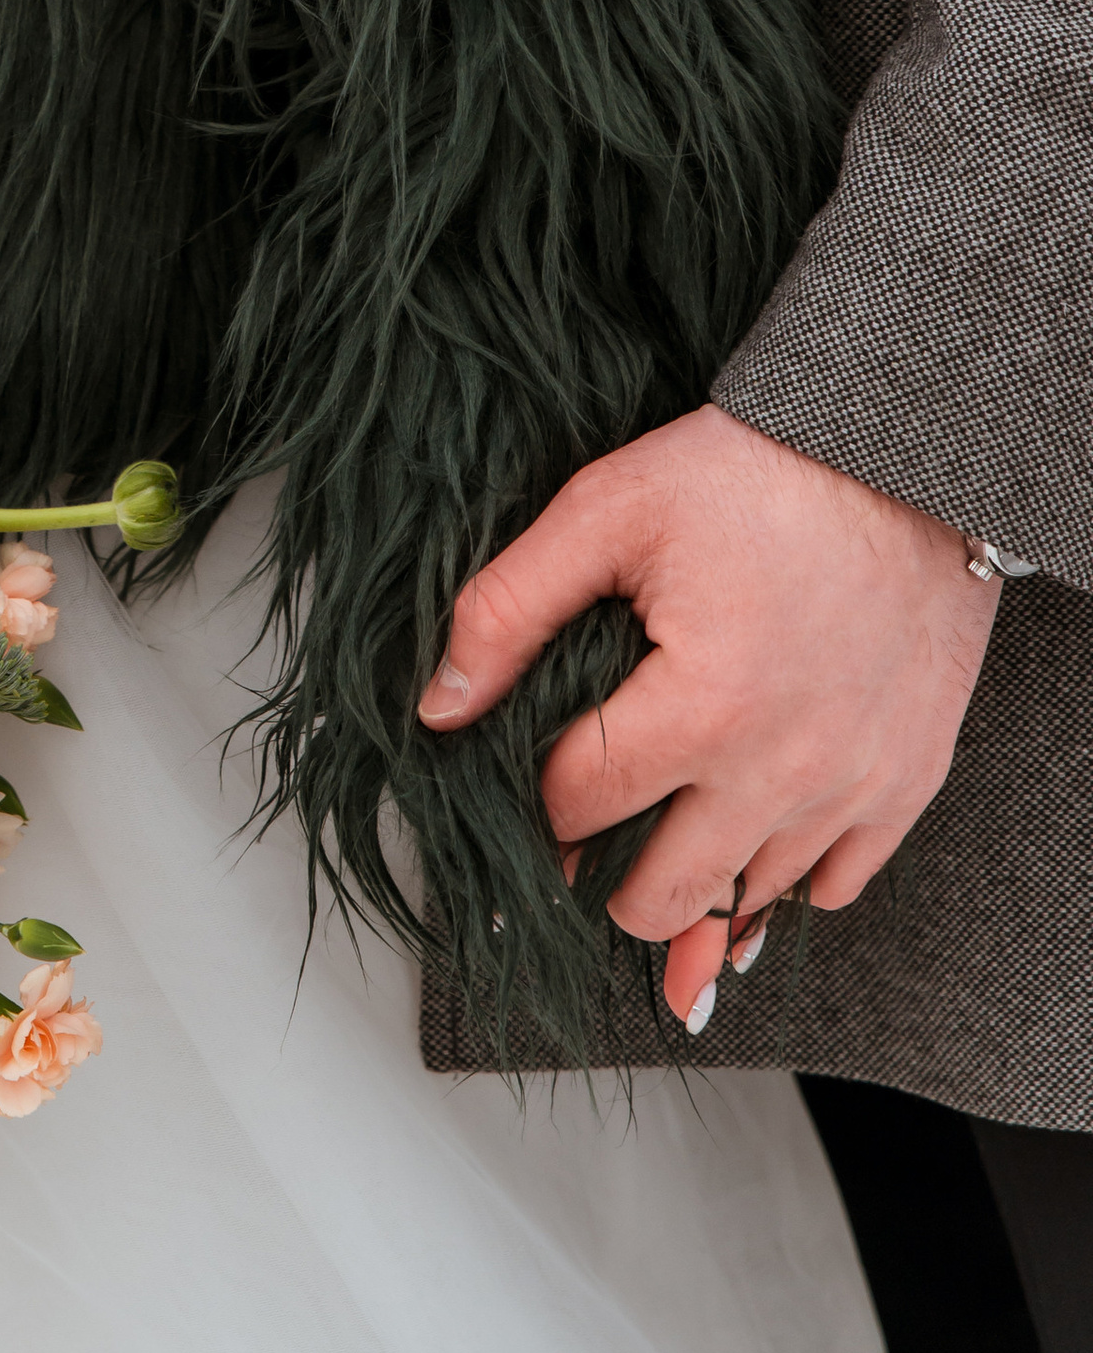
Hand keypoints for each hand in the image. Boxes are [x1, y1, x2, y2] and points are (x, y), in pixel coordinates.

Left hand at [414, 406, 999, 1029]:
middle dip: (600, 877)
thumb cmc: (754, 470)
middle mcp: (786, 772)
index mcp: (704, 709)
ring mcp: (857, 787)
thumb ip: (507, 611)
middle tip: (585, 835)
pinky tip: (743, 833)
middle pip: (657, 898)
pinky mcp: (911, 781)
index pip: (576, 810)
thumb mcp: (607, 510)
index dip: (535, 803)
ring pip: (745, 901)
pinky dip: (782, 876)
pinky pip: (834, 889)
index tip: (529, 779)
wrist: (906, 450)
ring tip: (656, 837)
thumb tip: (441, 711)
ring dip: (690, 881)